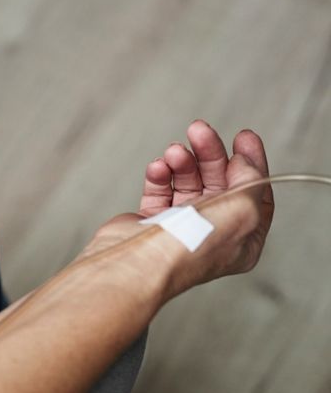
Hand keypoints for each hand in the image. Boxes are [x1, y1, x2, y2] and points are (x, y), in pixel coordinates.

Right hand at [79, 121, 273, 297]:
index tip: (242, 137)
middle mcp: (213, 233)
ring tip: (173, 153)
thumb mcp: (244, 210)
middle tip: (199, 131)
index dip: (251, 162)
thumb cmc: (189, 247)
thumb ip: (253, 181)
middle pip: (219, 181)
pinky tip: (158, 169)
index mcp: (242, 239)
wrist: (137, 261)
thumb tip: (244, 163)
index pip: (255, 193)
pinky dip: (159, 175)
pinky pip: (160, 189)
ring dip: (181, 161)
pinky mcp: (152, 221)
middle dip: (210, 153)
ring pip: (188, 181)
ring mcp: (182, 227)